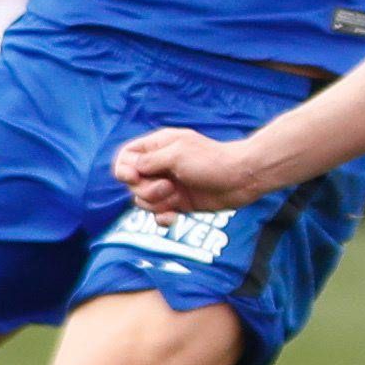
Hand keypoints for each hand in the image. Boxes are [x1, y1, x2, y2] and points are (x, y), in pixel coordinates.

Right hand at [111, 127, 267, 213]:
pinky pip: (158, 214)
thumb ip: (148, 161)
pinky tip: (174, 217)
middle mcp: (160, 165)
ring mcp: (169, 185)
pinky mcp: (178, 203)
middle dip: (146, 189)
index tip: (133, 177)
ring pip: (143, 200)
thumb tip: (129, 168)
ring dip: (157, 203)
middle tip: (168, 186)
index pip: (126, 156)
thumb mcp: (176, 154)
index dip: (124, 169)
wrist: (241, 179)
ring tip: (177, 197)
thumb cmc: (211, 161)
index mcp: (158, 146)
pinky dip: (163, 218)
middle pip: (132, 182)